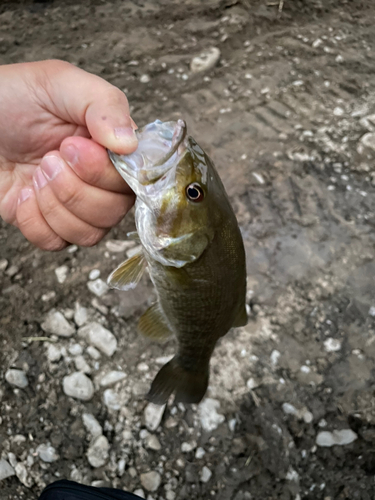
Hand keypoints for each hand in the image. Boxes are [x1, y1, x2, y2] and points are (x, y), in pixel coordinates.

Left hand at [0, 60, 137, 249]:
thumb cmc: (12, 98)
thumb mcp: (59, 83)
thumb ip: (104, 104)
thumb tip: (130, 144)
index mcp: (111, 149)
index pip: (134, 181)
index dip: (104, 174)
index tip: (72, 148)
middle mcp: (100, 181)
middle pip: (114, 212)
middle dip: (74, 188)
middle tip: (48, 159)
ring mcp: (75, 205)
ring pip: (90, 234)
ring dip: (55, 205)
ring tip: (35, 174)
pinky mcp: (48, 223)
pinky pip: (57, 243)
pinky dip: (35, 222)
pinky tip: (24, 194)